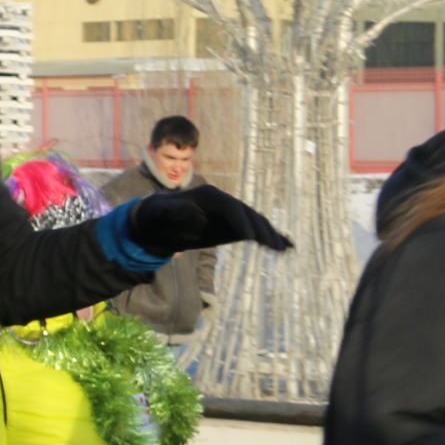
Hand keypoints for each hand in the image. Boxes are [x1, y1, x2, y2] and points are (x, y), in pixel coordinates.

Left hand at [124, 182, 288, 257]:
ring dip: (269, 235)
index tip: (248, 237)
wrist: (159, 220)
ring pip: (255, 223)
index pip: (230, 207)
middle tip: (272, 246)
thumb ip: (175, 212)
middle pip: (247, 214)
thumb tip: (191, 212)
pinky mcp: (233, 227)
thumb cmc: (158, 214)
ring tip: (282, 248)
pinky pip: (254, 231)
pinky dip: (270, 237)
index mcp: (209, 196)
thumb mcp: (161, 212)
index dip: (240, 220)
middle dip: (261, 230)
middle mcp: (224, 203)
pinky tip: (286, 246)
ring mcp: (231, 214)